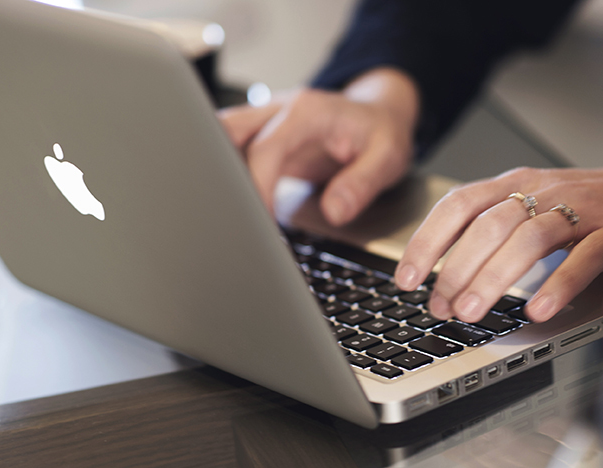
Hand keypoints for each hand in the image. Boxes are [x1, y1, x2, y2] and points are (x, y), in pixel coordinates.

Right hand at [217, 67, 418, 225]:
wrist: (376, 114)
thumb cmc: (379, 132)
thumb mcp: (387, 157)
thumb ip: (361, 184)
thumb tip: (334, 211)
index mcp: (306, 112)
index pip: (264, 149)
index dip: (257, 188)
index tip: (261, 222)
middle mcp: (276, 111)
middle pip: (224, 133)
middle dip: (219, 174)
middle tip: (232, 217)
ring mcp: (263, 123)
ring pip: (218, 138)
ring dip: (216, 173)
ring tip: (227, 213)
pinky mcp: (257, 139)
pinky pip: (227, 151)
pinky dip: (223, 176)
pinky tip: (231, 204)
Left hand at [393, 158, 602, 323]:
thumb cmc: (590, 206)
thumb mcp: (532, 207)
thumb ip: (490, 233)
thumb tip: (442, 278)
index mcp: (515, 183)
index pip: (458, 205)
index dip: (427, 241)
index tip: (406, 278)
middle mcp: (543, 190)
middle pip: (488, 226)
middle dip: (456, 269)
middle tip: (440, 306)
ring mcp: (582, 207)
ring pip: (528, 239)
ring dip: (494, 278)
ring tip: (471, 312)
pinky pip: (584, 257)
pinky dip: (558, 284)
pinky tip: (537, 310)